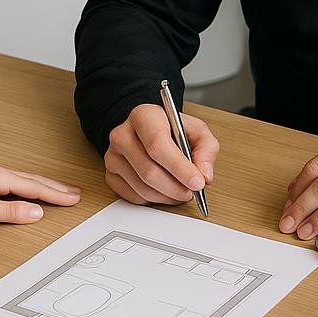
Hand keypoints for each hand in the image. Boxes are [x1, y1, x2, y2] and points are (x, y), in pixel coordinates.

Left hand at [0, 165, 79, 226]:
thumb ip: (10, 213)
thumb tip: (37, 213)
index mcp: (0, 178)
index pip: (35, 187)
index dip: (56, 195)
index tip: (73, 200)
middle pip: (34, 180)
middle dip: (56, 187)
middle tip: (75, 193)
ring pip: (25, 179)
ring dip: (45, 185)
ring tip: (60, 190)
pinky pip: (15, 180)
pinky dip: (30, 185)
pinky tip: (31, 189)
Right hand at [104, 103, 218, 205]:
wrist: (148, 131)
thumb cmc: (171, 130)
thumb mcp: (196, 130)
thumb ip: (206, 149)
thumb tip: (204, 175)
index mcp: (144, 116)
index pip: (158, 145)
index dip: (180, 167)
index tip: (197, 182)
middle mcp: (122, 134)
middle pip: (149, 170)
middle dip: (176, 187)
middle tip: (192, 192)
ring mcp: (113, 156)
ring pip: (142, 187)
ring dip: (167, 196)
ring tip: (181, 192)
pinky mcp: (110, 174)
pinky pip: (133, 197)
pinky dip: (154, 200)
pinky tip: (165, 192)